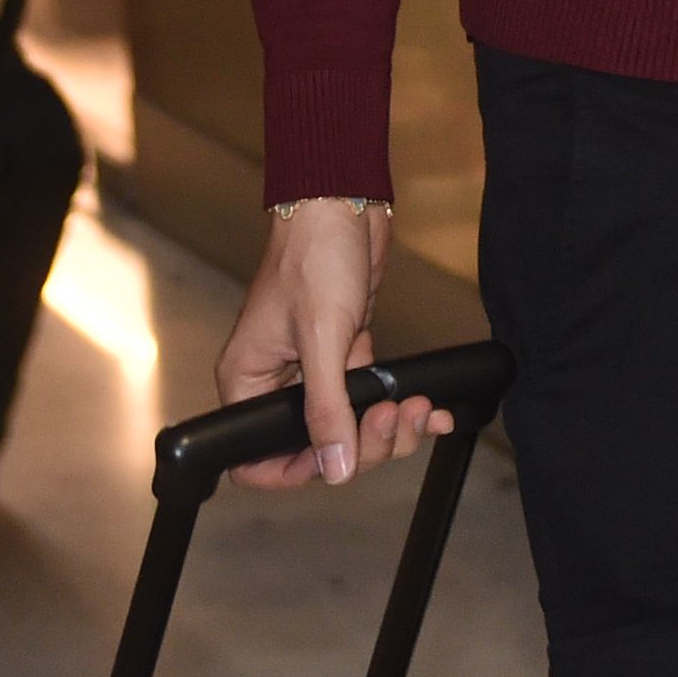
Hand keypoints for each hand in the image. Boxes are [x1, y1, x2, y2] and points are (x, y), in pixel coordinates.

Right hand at [219, 197, 452, 490]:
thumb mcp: (322, 336)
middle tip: (394, 417)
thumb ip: (328, 408)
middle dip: (364, 443)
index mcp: (247, 383)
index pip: (256, 457)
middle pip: (317, 450)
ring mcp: (314, 373)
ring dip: (390, 428)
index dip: (296, 473)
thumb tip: (335, 468)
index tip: (340, 464)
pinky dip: (401, 410)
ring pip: (351, 430)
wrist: (343, 203)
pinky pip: (371, 402)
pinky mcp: (346, 358)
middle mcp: (275, 385)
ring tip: (418, 406)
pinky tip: (430, 408)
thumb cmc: (314, 255)